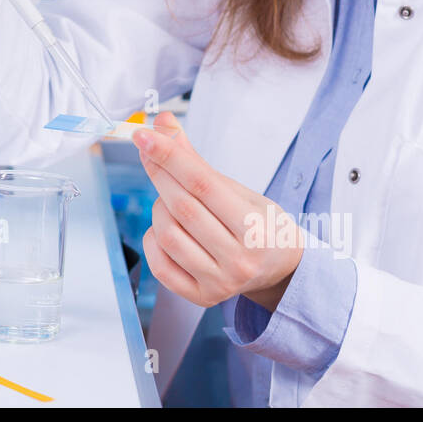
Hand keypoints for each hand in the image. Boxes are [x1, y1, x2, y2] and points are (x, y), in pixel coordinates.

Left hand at [134, 111, 303, 311]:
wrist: (278, 269)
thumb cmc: (258, 223)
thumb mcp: (238, 189)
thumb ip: (196, 161)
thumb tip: (163, 124)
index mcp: (254, 227)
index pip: (202, 185)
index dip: (170, 157)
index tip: (144, 135)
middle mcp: (239, 259)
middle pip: (182, 207)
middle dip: (159, 172)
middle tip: (149, 152)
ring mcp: (220, 282)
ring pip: (167, 234)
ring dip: (158, 207)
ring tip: (170, 200)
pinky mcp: (202, 297)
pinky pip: (160, 264)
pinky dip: (153, 239)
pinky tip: (165, 228)